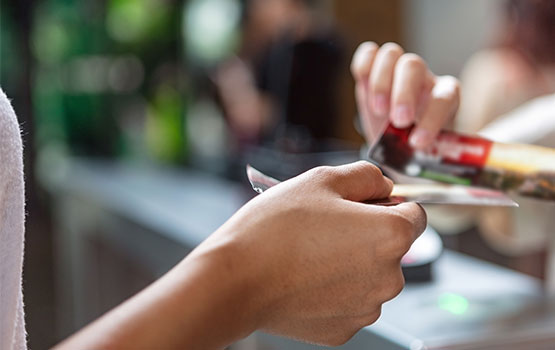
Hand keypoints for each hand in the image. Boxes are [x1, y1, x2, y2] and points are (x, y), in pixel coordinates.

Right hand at [198, 161, 426, 345]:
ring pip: (371, 275)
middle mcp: (389, 277)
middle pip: (392, 247)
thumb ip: (366, 176)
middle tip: (326, 226)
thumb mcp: (322, 180)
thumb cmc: (275, 228)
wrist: (237, 279)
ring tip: (310, 252)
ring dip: (352, 262)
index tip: (363, 205)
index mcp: (390, 235)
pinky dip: (335, 289)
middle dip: (368, 234)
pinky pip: (350, 300)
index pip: (416, 214)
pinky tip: (305, 277)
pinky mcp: (344, 329)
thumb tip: (385, 186)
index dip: (389, 204)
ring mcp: (367, 308)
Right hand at [351, 42, 459, 148]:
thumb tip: (433, 166)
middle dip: (403, 94)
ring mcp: (398, 70)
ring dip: (381, 82)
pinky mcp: (373, 71)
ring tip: (378, 110)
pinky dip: (364, 64)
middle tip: (398, 122)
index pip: (444, 98)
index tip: (417, 143)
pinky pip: (368, 53)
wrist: (401, 144)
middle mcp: (423, 78)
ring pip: (391, 54)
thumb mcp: (426, 158)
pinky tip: (364, 85)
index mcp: (446, 96)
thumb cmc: (416, 152)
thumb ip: (427, 158)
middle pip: (413, 66)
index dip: (432, 119)